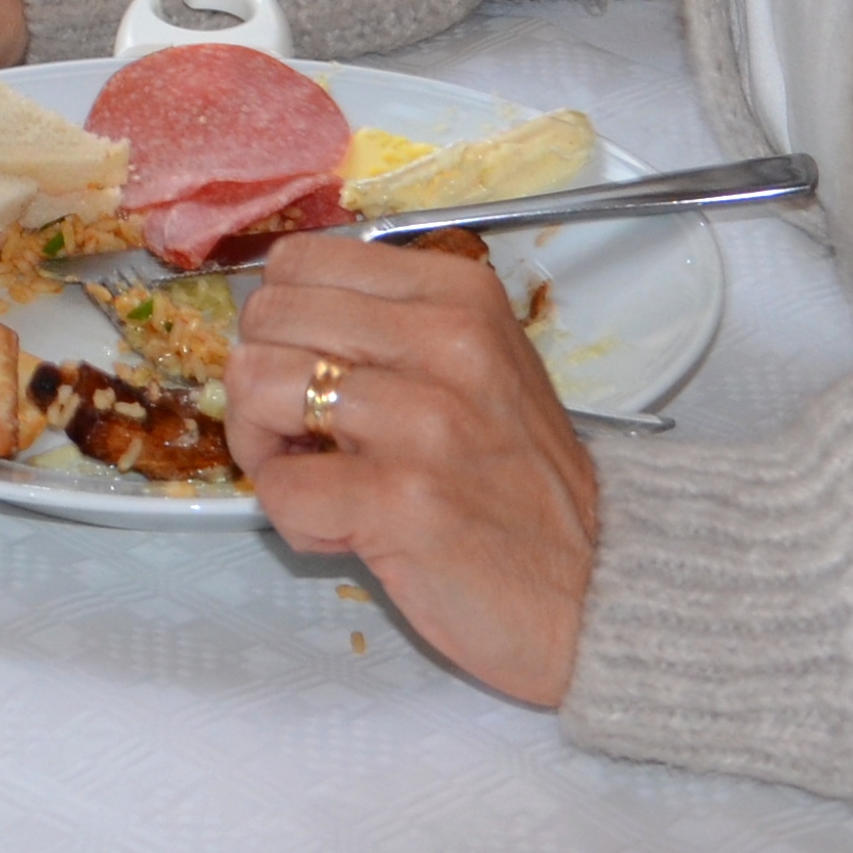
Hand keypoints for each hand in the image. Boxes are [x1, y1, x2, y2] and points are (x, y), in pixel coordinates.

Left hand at [223, 235, 603, 707]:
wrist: (598, 590)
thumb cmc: (521, 486)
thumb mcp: (479, 367)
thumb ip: (390, 331)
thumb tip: (274, 328)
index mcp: (459, 295)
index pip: (299, 262)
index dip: (279, 323)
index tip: (307, 371)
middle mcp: (446, 342)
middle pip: (267, 317)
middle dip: (258, 384)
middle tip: (300, 437)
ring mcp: (424, 420)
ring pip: (255, 385)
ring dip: (264, 448)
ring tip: (314, 480)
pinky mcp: (400, 500)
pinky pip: (279, 487)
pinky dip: (293, 519)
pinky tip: (343, 531)